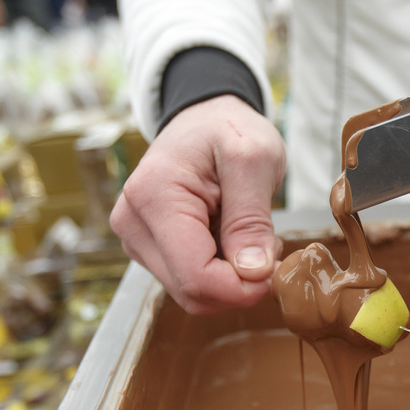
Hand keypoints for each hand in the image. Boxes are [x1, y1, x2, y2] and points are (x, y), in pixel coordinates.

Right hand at [111, 95, 285, 313]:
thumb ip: (252, 217)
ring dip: (231, 277)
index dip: (243, 288)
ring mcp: (136, 239)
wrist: (204, 117)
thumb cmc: (229, 129)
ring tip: (251, 234)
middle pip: (192, 292)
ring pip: (192, 292)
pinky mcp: (148, 248)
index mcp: (153, 197)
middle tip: (269, 245)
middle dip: (240, 283)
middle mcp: (133, 223)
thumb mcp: (254, 158)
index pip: (196, 276)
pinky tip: (234, 239)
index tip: (276, 266)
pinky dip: (221, 271)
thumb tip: (253, 272)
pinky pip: (190, 281)